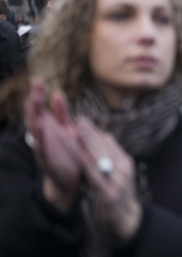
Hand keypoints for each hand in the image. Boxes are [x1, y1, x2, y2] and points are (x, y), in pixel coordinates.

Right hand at [25, 78, 80, 212]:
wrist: (72, 178)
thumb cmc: (69, 151)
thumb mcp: (66, 128)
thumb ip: (61, 112)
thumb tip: (57, 92)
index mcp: (47, 126)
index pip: (38, 107)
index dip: (37, 93)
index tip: (37, 79)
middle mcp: (42, 135)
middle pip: (34, 116)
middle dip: (33, 101)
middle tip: (35, 87)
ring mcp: (43, 148)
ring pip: (35, 132)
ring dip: (35, 118)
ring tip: (35, 103)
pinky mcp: (48, 161)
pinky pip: (42, 150)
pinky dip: (41, 141)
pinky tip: (40, 132)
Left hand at [77, 118, 141, 240]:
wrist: (126, 218)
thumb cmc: (118, 192)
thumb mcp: (119, 172)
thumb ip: (111, 155)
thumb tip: (104, 135)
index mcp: (125, 161)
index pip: (110, 142)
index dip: (95, 131)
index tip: (83, 121)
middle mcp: (124, 169)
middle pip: (106, 148)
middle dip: (91, 134)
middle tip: (79, 121)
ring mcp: (118, 181)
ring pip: (102, 159)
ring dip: (89, 145)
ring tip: (78, 134)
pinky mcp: (110, 194)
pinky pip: (97, 177)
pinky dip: (89, 166)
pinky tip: (81, 157)